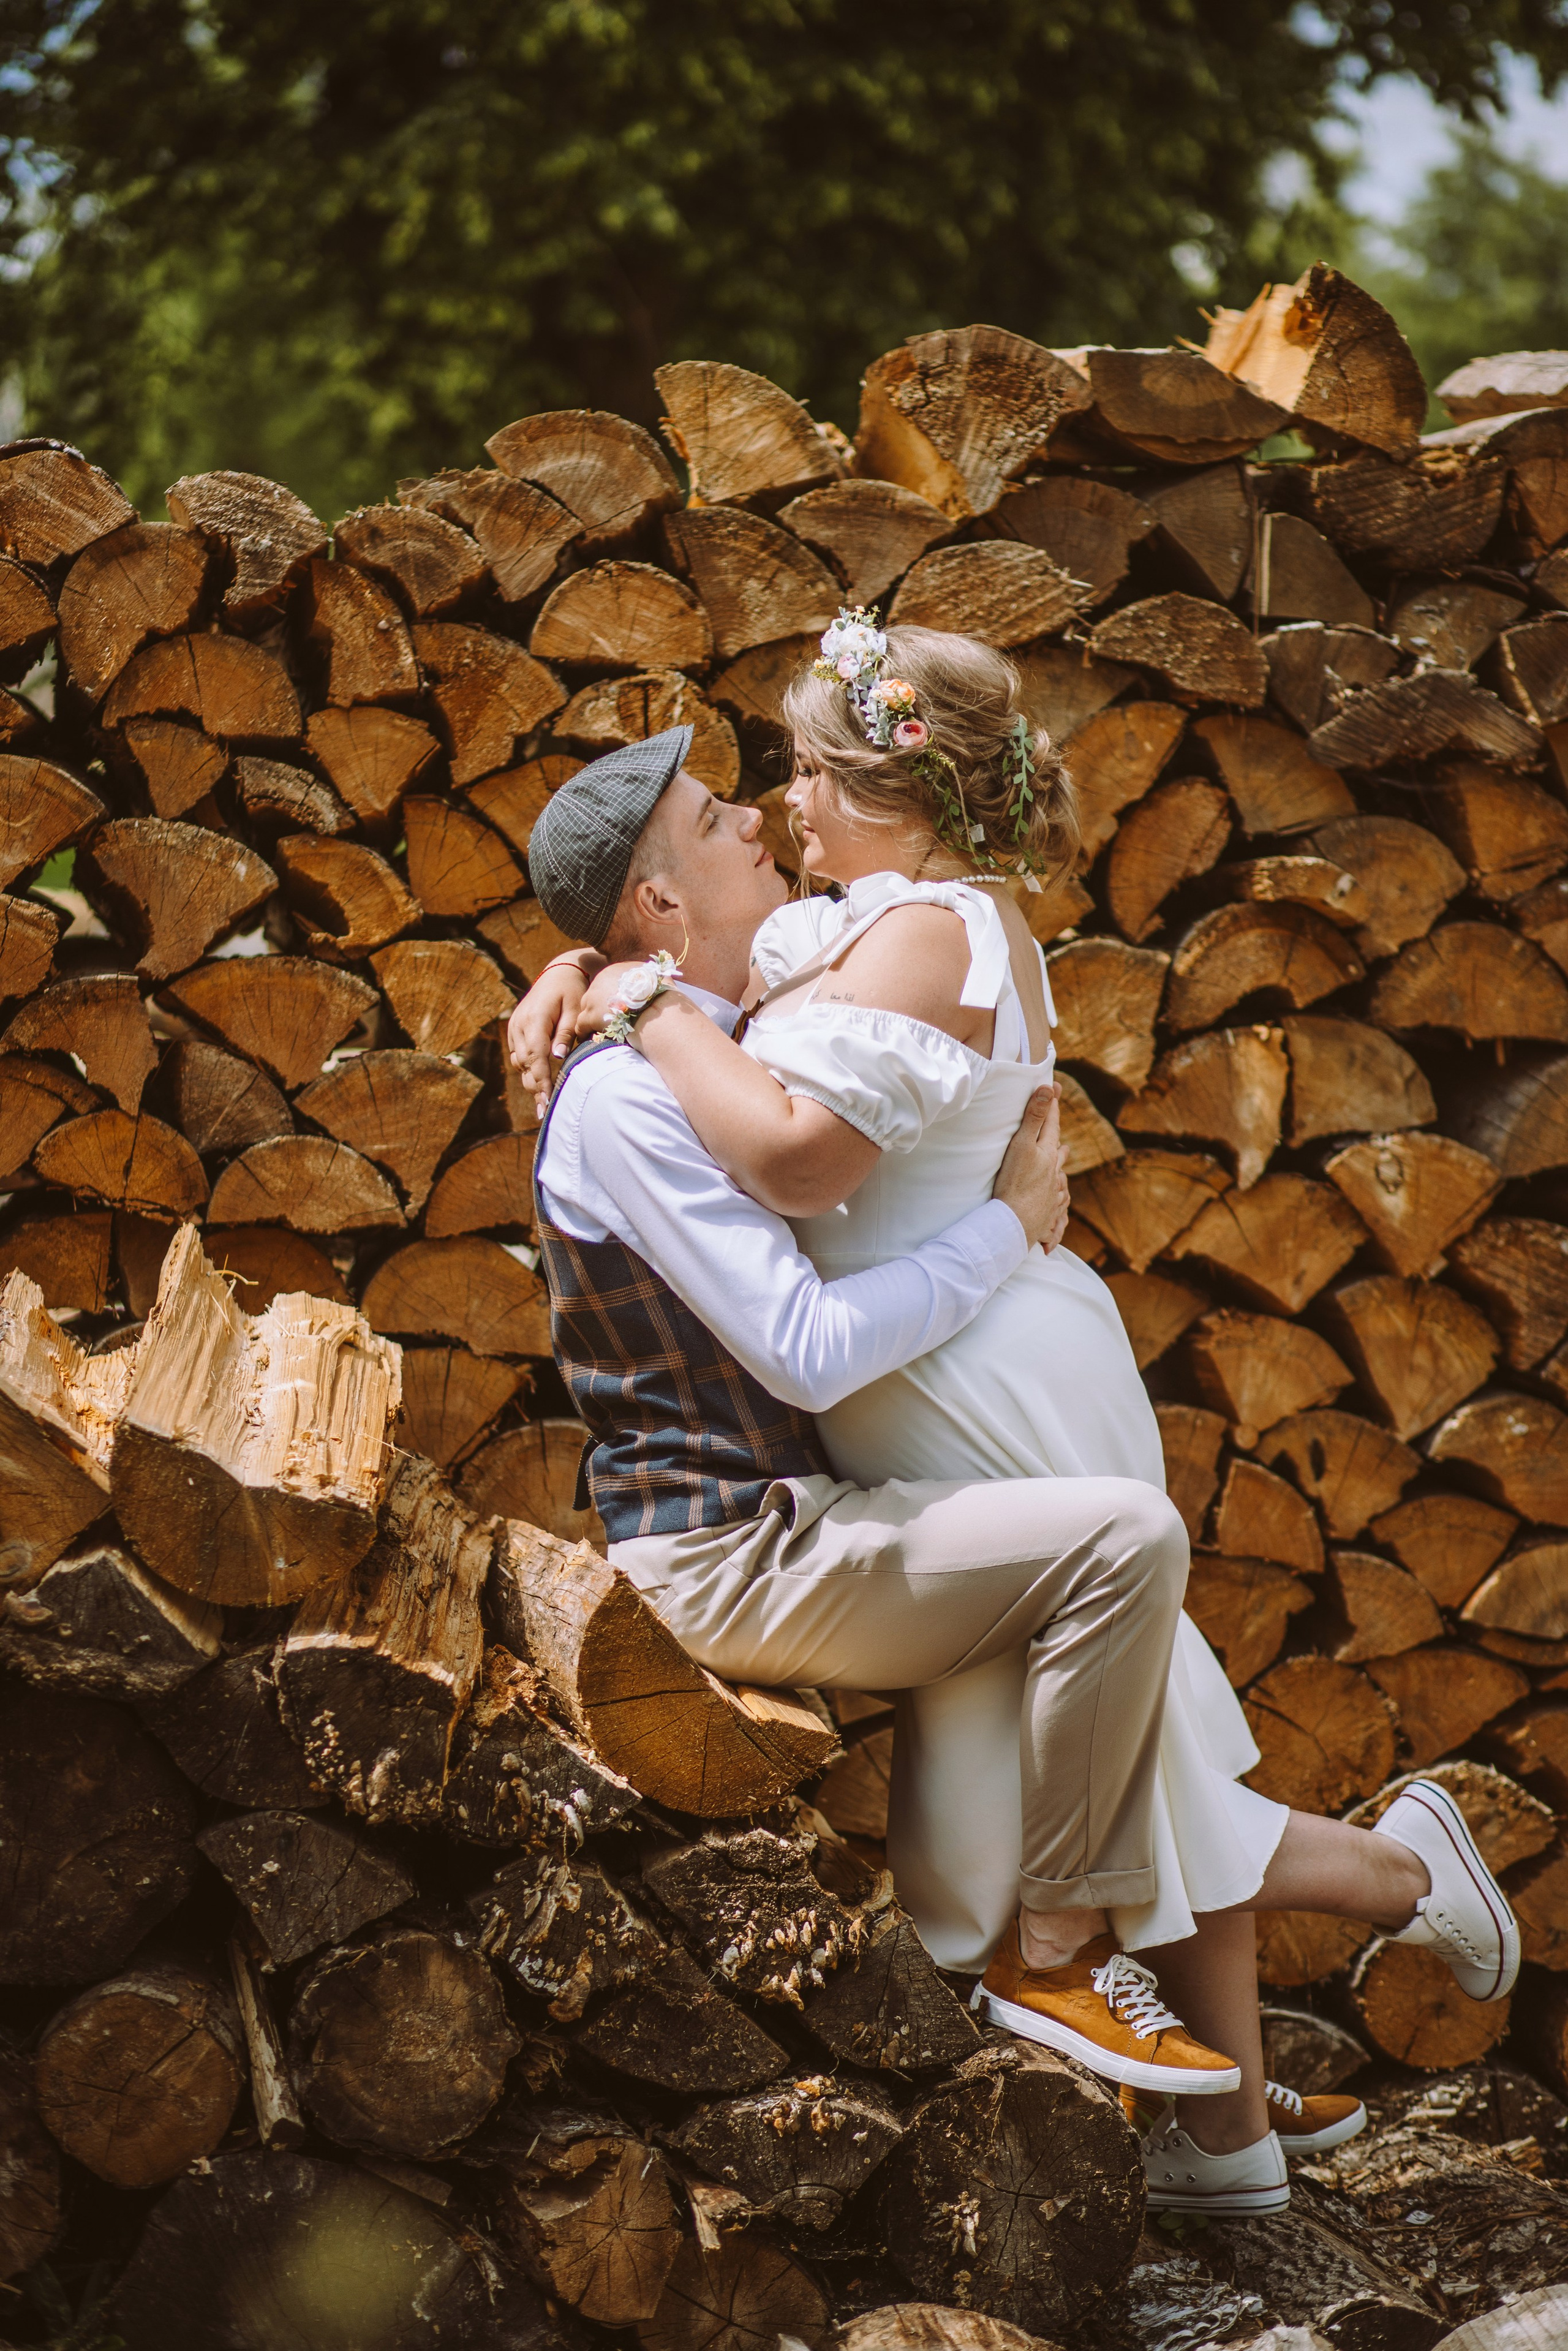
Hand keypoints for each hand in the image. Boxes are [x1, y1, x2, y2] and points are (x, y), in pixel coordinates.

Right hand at [506, 953, 600, 1116]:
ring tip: (542, 1103)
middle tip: (544, 1111)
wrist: (559, 971)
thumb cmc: (572, 989)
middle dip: (534, 1088)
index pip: (536, 1056)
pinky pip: (519, 1054)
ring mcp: (515, 1027)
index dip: (541, 1080)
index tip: (547, 1100)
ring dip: (530, 1081)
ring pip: (520, 1061)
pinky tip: (537, 1083)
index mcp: (534, 1019)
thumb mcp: (575, 1008)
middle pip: (525, 1063)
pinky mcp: (516, 1029)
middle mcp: (519, 1024)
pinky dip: (528, 1069)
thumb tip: (558, 1057)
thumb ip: (566, 1033)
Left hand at [573, 961, 654, 1040]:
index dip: (611, 995)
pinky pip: (581, 1025)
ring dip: (592, 1017)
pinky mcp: (591, 1015)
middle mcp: (601, 980)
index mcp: (615, 970)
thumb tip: (656, 977)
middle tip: (607, 1017)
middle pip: (595, 994)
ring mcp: (594, 997)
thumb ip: (648, 977)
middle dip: (600, 1005)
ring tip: (595, 1028)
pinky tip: (587, 1037)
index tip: (616, 1004)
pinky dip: (583, 1031)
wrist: (655, 1010)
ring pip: (586, 1008)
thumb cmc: (660, 996)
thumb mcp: (655, 977)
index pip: (606, 982)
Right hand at [993, 1084, 1069, 1252]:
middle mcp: (1054, 1174)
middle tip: (1060, 1141)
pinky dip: (1058, 1203)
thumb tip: (1048, 1089)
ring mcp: (1053, 1195)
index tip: (1054, 1088)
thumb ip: (1034, 1117)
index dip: (1052, 1106)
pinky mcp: (1048, 1216)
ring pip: (1061, 1181)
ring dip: (1059, 1174)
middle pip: (1059, 1154)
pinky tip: (1057, 1204)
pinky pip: (1058, 1208)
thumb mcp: (1021, 1145)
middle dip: (1058, 1145)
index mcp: (1048, 1154)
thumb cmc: (1015, 1183)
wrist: (1015, 1223)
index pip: (1051, 1125)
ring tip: (1059, 1172)